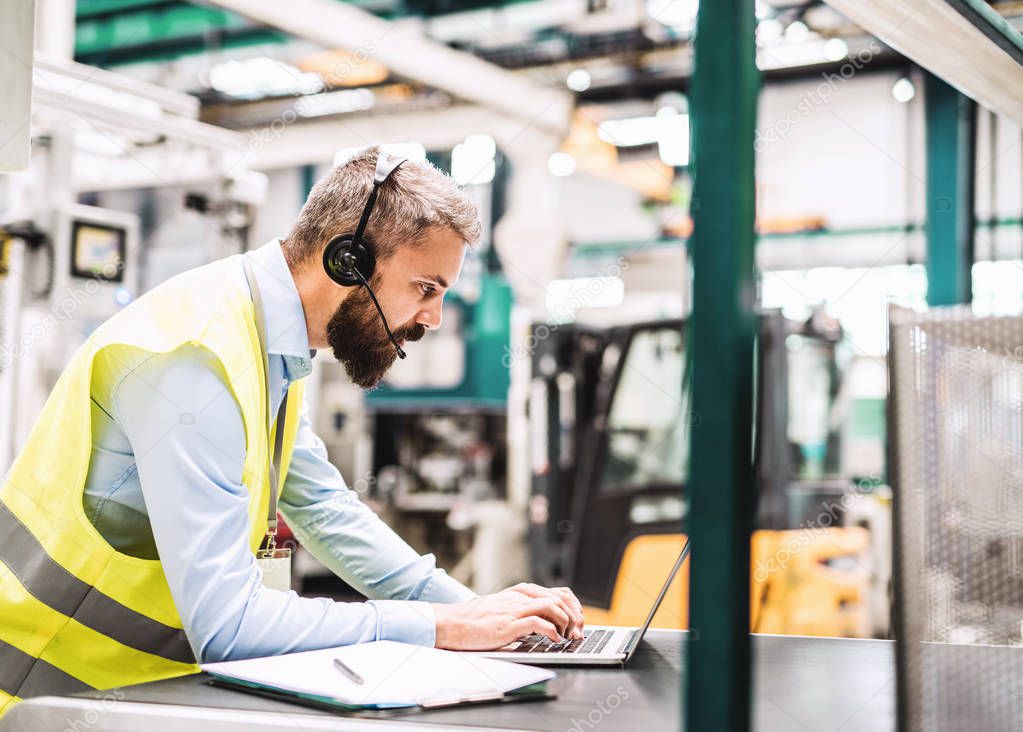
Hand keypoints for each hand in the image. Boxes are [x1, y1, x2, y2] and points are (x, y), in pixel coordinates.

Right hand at [433, 584, 585, 650]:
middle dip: (575, 615)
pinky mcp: (508, 624)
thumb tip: (546, 623)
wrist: (452, 623)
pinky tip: (554, 640)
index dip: (574, 607)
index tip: (578, 622)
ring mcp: (514, 609)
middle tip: (577, 632)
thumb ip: (522, 610)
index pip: (559, 592)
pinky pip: (538, 623)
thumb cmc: (476, 620)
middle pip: (561, 597)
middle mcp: (520, 597)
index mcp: (521, 592)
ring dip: (566, 622)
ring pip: (553, 606)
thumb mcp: (503, 609)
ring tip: (568, 636)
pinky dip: (552, 631)